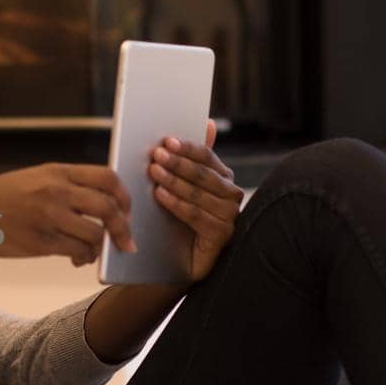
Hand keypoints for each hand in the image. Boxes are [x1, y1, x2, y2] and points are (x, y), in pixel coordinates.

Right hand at [0, 163, 135, 264]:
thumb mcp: (33, 178)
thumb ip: (64, 185)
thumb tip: (99, 202)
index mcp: (56, 172)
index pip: (107, 178)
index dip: (124, 196)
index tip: (126, 210)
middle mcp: (55, 191)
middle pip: (109, 208)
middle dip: (123, 228)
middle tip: (125, 241)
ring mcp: (48, 217)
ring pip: (95, 234)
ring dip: (100, 248)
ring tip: (92, 253)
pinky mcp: (40, 242)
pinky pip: (76, 252)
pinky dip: (83, 258)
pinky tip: (76, 259)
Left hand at [147, 120, 242, 282]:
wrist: (171, 261)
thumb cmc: (174, 219)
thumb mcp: (178, 186)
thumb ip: (191, 159)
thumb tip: (209, 123)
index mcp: (223, 178)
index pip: (207, 157)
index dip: (186, 148)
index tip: (166, 142)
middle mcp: (232, 195)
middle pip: (203, 174)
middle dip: (178, 163)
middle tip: (156, 156)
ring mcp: (230, 216)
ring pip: (200, 193)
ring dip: (175, 181)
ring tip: (154, 173)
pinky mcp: (223, 236)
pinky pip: (198, 215)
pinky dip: (178, 204)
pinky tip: (161, 196)